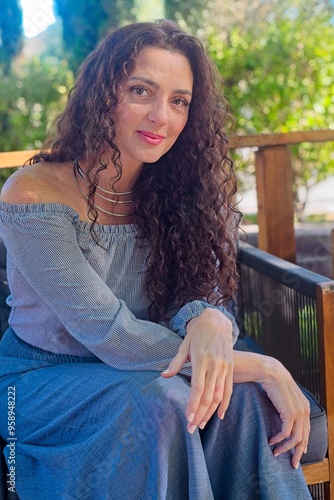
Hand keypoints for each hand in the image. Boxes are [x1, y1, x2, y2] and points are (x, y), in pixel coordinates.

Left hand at [161, 308, 233, 432]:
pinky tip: (219, 416)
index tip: (188, 417)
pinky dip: (225, 404)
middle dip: (199, 413)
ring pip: (219, 396)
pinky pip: (229, 390)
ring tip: (201, 425)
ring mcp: (224, 368)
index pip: (198, 387)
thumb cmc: (198, 333)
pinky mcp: (230, 369)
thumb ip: (176, 362)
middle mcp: (215, 365)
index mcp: (201, 359)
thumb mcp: (185, 344)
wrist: (218, 321)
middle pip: (208, 395)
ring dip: (210, 412)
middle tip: (191, 428)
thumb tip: (164, 376)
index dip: (193, 403)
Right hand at [257, 358, 309, 468]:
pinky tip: (271, 441)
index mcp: (305, 407)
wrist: (270, 372)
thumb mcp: (284, 396)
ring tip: (275, 453)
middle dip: (297, 453)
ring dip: (285, 449)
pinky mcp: (290, 413)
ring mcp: (299, 412)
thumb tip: (284, 418)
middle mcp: (305, 411)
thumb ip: (287, 406)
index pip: (306, 431)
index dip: (302, 445)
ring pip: (295, 439)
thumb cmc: (273, 383)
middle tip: (291, 464)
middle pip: (304, 438)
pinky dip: (278, 440)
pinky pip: (285, 434)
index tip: (296, 454)